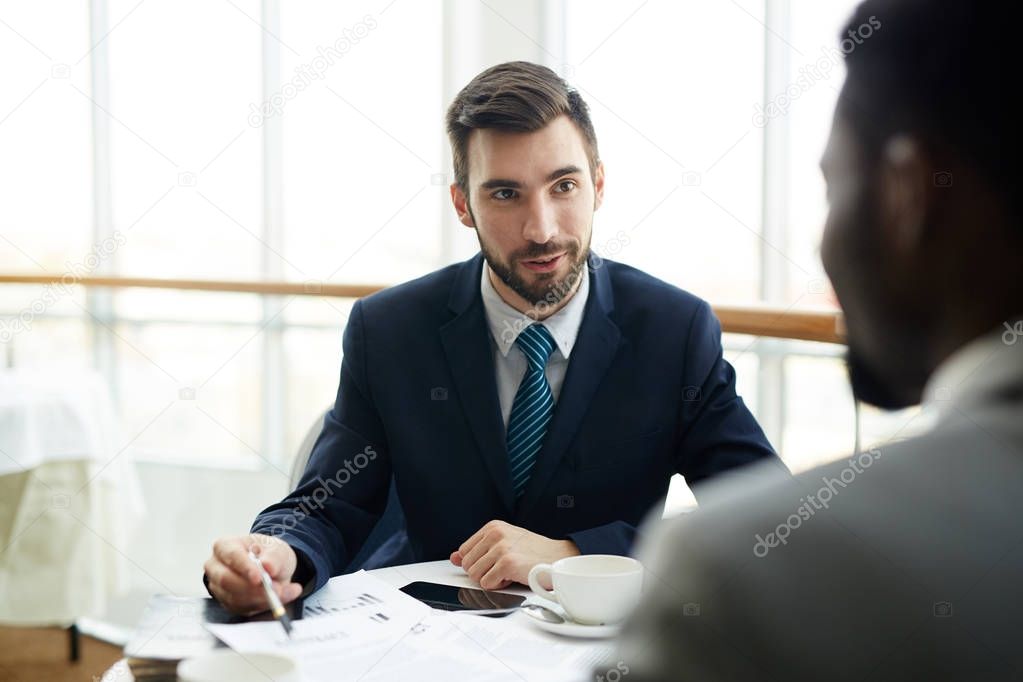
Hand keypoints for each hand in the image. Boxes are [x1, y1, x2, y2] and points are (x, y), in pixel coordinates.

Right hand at [204, 533, 302, 614]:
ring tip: (283, 592)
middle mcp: (216, 566)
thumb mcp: (278, 549)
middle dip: (252, 588)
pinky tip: (277, 598)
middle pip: (226, 580)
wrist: (271, 569)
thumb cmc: (269, 554)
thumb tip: (268, 566)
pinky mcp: (226, 603)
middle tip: (276, 589)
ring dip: (261, 598)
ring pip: (234, 598)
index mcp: (224, 546)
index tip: (259, 578)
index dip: (245, 567)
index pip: (231, 555)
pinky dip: (262, 605)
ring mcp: (218, 586)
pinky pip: (241, 609)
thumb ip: (274, 556)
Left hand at [450, 520, 579, 589]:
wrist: (559, 557)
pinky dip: (499, 585)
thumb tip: (454, 558)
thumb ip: (478, 550)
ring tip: (509, 572)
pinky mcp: (507, 563)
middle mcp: (495, 534)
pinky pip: (487, 583)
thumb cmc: (534, 552)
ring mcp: (501, 548)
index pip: (464, 551)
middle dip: (483, 572)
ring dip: (491, 579)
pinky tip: (513, 576)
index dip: (476, 563)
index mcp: (493, 527)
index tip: (491, 564)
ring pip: (475, 575)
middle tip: (503, 568)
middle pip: (467, 565)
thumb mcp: (504, 544)